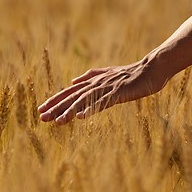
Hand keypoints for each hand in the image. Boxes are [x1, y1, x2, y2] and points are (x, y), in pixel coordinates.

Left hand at [38, 57, 169, 124]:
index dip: (54, 101)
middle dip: (56, 107)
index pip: (69, 93)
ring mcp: (106, 88)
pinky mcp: (118, 92)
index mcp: (92, 82)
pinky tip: (81, 117)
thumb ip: (90, 77)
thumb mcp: (107, 76)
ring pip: (84, 100)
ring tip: (58, 121)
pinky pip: (103, 102)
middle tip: (41, 117)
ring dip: (70, 111)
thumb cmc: (130, 76)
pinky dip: (91, 109)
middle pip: (72, 96)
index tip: (41, 110)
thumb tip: (73, 81)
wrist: (151, 69)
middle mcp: (96, 84)